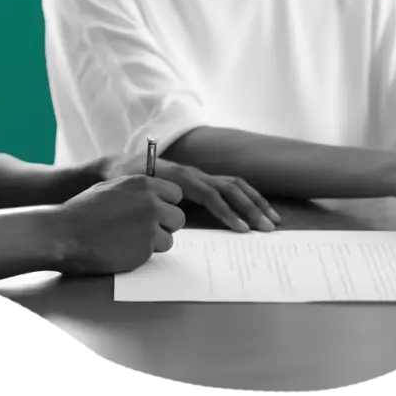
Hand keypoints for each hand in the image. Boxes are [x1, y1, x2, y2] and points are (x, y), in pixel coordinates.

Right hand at [56, 175, 186, 275]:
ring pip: (169, 238)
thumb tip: (154, 196)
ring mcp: (150, 226)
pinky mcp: (145, 248)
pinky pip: (154, 253)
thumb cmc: (82, 211)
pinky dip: (142, 254)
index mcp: (143, 183)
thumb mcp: (111, 188)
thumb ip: (136, 191)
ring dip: (154, 242)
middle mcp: (151, 202)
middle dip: (165, 225)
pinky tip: (122, 248)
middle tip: (144, 230)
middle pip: (178, 217)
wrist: (64, 234)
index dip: (166, 204)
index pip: (175, 193)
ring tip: (129, 240)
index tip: (155, 212)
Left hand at [99, 153, 279, 232]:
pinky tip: (261, 209)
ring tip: (273, 220)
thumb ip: (155, 204)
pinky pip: (230, 184)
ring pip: (235, 185)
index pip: (211, 196)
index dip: (228, 213)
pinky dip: (248, 196)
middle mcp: (195, 174)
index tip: (242, 230)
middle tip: (267, 228)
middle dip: (251, 209)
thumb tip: (172, 220)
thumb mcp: (138, 194)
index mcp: (180, 178)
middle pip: (230, 189)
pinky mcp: (203, 179)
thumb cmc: (130, 183)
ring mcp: (201, 175)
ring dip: (256, 202)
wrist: (122, 166)